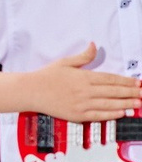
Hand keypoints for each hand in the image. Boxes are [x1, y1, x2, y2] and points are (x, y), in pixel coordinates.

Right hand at [25, 45, 141, 122]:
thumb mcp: (65, 62)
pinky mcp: (77, 115)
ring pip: (109, 104)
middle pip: (114, 92)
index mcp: (84, 77)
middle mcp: (85, 91)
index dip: (127, 82)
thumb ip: (83, 56)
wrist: (30, 91)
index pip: (111, 79)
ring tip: (138, 104)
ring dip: (126, 104)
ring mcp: (81, 104)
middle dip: (131, 93)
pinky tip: (121, 113)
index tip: (138, 83)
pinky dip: (111, 115)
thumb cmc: (46, 76)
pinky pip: (98, 115)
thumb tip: (94, 45)